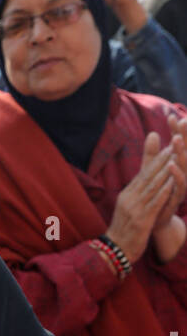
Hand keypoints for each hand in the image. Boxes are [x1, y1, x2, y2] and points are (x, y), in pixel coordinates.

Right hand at [106, 130, 177, 261]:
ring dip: (166, 171)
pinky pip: (155, 203)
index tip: (169, 146)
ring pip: (153, 186)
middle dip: (163, 159)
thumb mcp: (128, 208)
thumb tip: (143, 178)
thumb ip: (137, 192)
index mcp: (127, 194)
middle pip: (148, 175)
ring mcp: (135, 209)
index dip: (157, 158)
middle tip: (176, 144)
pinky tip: (173, 182)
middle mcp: (130, 199)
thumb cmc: (125, 229)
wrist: (116, 251)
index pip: (143, 172)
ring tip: (177, 157)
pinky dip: (165, 191)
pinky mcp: (142, 221)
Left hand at [152, 110, 186, 226]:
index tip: (170, 115)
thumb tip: (153, 133)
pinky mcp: (178, 195)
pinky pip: (180, 183)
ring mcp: (182, 183)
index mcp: (177, 163)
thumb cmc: (156, 192)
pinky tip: (171, 164)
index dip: (176, 130)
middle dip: (185, 136)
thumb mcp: (152, 170)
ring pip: (185, 164)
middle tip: (182, 120)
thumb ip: (152, 153)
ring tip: (175, 139)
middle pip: (186, 150)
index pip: (179, 143)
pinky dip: (176, 173)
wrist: (156, 219)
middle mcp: (183, 171)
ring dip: (181, 151)